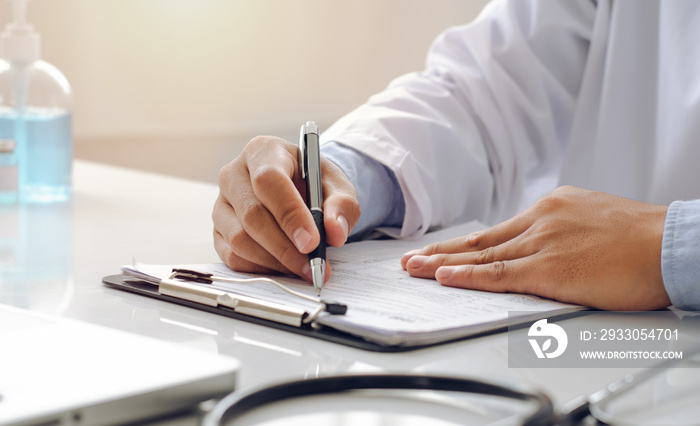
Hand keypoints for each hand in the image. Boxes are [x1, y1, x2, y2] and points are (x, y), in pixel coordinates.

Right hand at [213, 136, 359, 281]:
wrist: (297, 189)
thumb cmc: (314, 183)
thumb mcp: (337, 185)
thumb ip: (342, 204)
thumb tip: (335, 232)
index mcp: (263, 151)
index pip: (268, 181)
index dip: (290, 214)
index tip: (312, 241)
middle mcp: (233, 174)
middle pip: (252, 215)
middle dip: (286, 247)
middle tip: (314, 265)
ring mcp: (221, 203)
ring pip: (240, 239)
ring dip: (275, 261)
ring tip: (304, 268)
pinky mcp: (218, 230)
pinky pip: (233, 256)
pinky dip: (261, 269)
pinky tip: (284, 267)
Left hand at [401, 186, 670, 309]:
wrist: (671, 243)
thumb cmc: (640, 237)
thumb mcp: (594, 220)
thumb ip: (563, 231)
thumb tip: (546, 246)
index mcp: (550, 208)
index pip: (497, 231)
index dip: (465, 245)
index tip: (442, 252)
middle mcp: (539, 220)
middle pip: (479, 241)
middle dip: (441, 253)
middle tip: (410, 260)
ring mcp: (541, 243)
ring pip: (481, 256)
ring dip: (443, 265)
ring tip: (414, 270)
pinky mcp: (549, 269)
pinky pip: (499, 274)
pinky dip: (468, 277)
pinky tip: (444, 278)